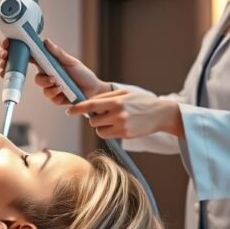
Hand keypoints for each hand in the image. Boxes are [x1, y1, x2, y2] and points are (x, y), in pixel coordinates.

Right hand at [0, 37, 110, 103]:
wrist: (93, 91)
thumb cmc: (83, 74)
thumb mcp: (70, 61)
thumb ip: (57, 53)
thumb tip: (45, 41)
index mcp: (46, 61)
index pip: (27, 55)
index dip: (14, 51)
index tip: (6, 48)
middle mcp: (45, 72)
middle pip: (24, 70)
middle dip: (14, 67)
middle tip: (12, 63)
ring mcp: (48, 85)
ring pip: (38, 83)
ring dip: (46, 82)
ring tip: (57, 81)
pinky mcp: (53, 97)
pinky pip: (48, 95)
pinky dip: (55, 92)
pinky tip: (62, 90)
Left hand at [66, 89, 183, 138]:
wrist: (160, 114)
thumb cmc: (140, 101)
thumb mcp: (124, 93)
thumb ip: (106, 97)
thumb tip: (89, 103)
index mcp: (116, 101)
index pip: (91, 105)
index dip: (78, 109)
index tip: (68, 112)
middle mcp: (118, 114)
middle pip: (93, 120)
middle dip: (95, 118)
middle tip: (104, 113)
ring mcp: (122, 127)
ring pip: (99, 130)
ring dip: (101, 126)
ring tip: (113, 119)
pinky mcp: (125, 135)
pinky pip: (107, 135)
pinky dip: (108, 131)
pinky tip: (119, 125)